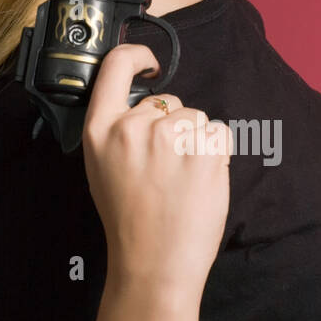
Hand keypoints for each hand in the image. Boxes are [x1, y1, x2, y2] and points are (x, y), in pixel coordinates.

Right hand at [81, 43, 232, 294]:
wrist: (154, 264)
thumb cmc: (130, 222)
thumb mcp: (101, 169)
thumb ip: (117, 132)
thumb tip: (142, 107)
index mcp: (101, 131)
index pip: (115, 67)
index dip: (137, 56)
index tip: (150, 62)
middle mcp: (133, 128)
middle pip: (168, 102)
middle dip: (174, 127)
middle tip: (166, 171)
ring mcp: (170, 138)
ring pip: (197, 118)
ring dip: (198, 143)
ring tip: (183, 181)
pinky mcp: (204, 151)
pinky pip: (220, 133)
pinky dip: (217, 154)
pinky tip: (200, 182)